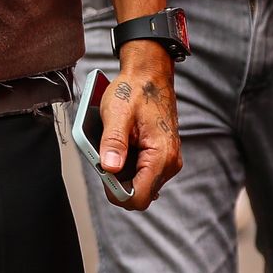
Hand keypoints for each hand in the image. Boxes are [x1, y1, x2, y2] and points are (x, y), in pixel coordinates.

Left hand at [98, 42, 181, 210]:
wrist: (150, 75)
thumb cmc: (134, 90)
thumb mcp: (117, 113)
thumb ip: (113, 142)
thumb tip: (109, 169)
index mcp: (161, 156)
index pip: (138, 197)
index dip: (116, 192)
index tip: (103, 173)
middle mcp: (169, 163)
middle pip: (138, 193)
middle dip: (117, 180)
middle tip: (105, 155)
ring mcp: (167, 161)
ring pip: (138, 183)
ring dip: (121, 171)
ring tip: (113, 144)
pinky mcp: (161, 156)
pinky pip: (141, 172)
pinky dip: (127, 163)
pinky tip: (121, 144)